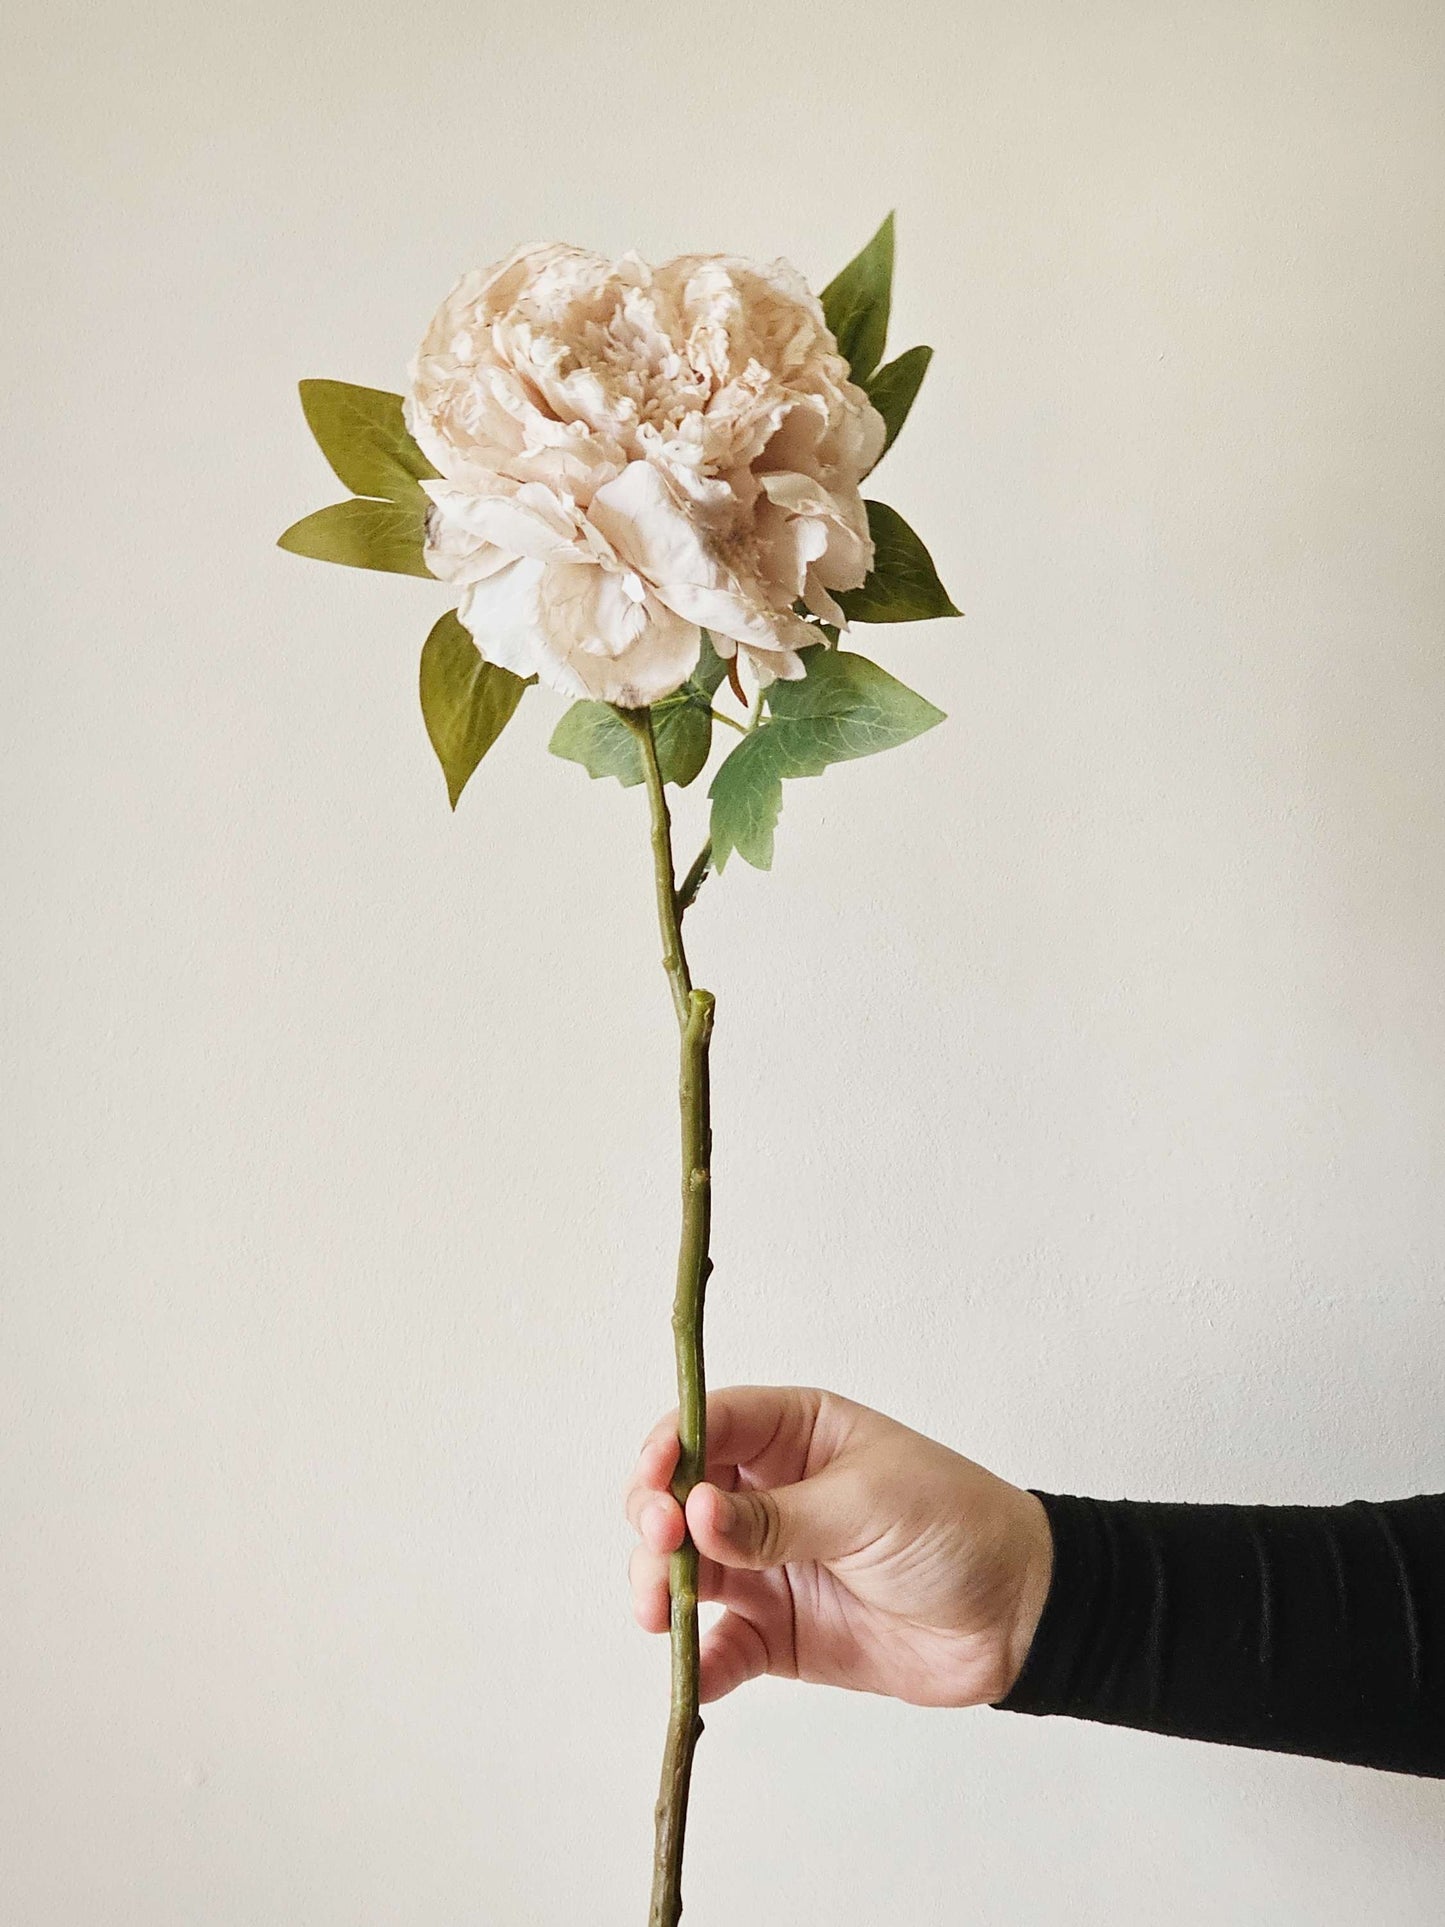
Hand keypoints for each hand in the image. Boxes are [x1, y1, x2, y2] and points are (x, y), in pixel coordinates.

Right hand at [624, 1385, 1052, 1707]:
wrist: (1017, 1617)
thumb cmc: (956, 1526)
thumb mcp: (868, 1504)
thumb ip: (778, 1517)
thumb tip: (695, 1512)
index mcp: (793, 1434)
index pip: (710, 1425)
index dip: (670, 1447)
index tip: (658, 1480)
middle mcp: (766, 1494)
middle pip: (678, 1497)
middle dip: (653, 1517)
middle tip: (660, 1542)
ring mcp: (766, 1565)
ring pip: (683, 1569)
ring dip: (658, 1587)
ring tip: (659, 1611)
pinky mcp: (775, 1633)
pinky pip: (720, 1646)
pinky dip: (699, 1661)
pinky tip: (696, 1672)